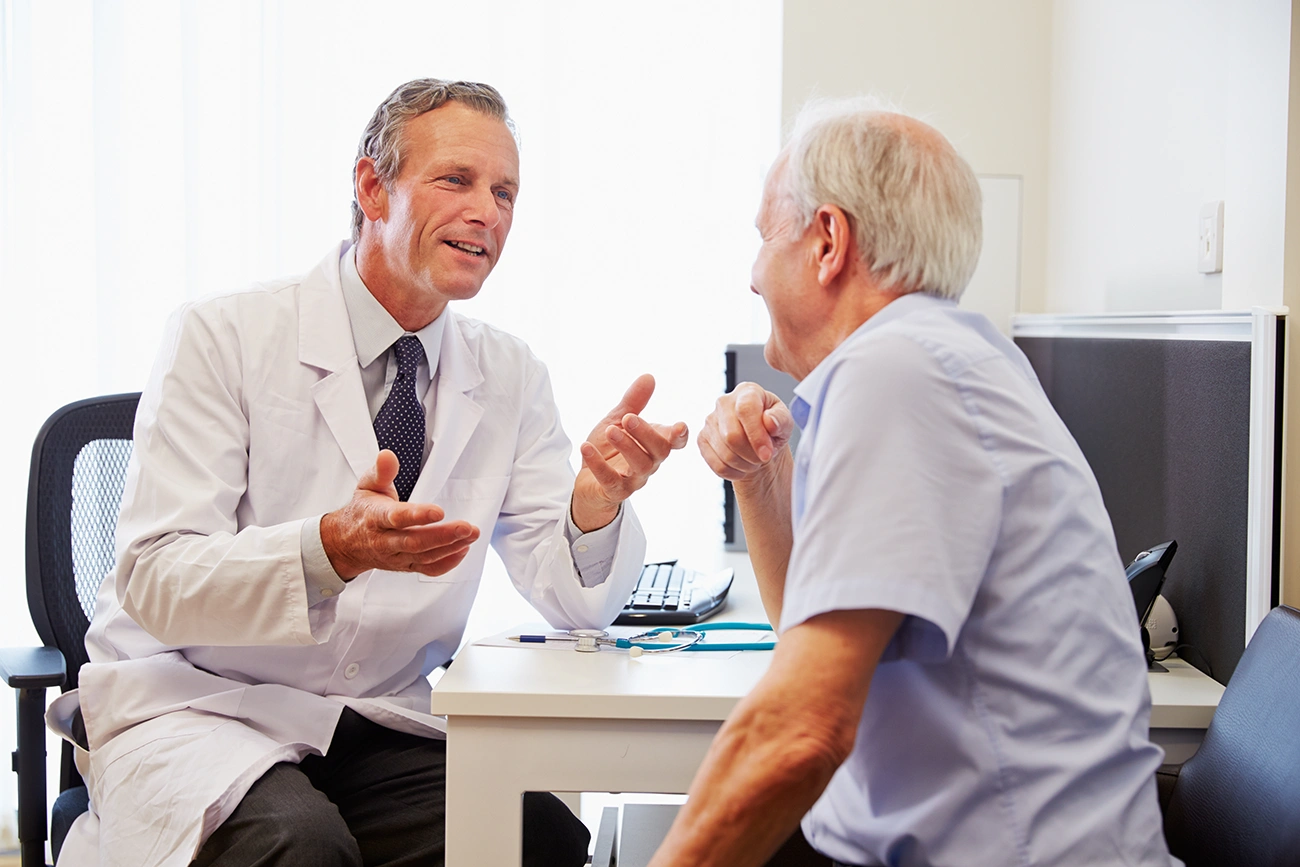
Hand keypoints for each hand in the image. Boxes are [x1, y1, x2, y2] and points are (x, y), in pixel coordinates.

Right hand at [320, 450, 480, 578]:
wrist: (348, 543)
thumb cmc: (363, 510)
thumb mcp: (367, 486)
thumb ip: (381, 471)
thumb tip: (387, 455)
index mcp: (375, 518)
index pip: (396, 518)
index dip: (417, 515)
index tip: (439, 511)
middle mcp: (385, 541)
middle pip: (415, 542)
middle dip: (443, 536)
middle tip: (467, 527)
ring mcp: (396, 556)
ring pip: (424, 556)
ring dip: (451, 547)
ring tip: (471, 534)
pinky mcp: (405, 566)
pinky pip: (427, 569)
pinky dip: (447, 563)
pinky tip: (463, 549)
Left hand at [572, 374, 688, 531]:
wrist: (589, 481)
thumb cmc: (609, 450)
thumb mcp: (618, 421)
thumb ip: (633, 402)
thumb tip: (649, 377)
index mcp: (653, 445)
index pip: (675, 442)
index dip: (680, 436)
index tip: (679, 426)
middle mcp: (649, 463)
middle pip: (659, 451)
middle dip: (646, 433)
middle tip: (629, 418)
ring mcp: (634, 479)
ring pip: (639, 465)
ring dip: (626, 447)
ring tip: (610, 431)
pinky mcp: (614, 491)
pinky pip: (610, 480)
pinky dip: (598, 464)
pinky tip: (586, 447)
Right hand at [698, 382, 794, 483]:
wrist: (759, 442)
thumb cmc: (772, 428)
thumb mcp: (785, 422)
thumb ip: (781, 419)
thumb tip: (769, 421)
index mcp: (747, 391)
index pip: (745, 410)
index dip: (756, 435)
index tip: (767, 453)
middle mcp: (724, 402)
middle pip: (732, 436)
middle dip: (752, 454)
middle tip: (763, 458)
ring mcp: (710, 421)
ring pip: (725, 453)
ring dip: (745, 465)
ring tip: (754, 461)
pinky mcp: (702, 439)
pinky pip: (717, 465)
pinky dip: (734, 472)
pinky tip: (742, 466)